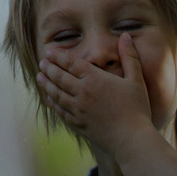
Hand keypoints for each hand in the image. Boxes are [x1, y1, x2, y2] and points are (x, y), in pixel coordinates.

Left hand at [37, 33, 153, 159]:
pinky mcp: (78, 124)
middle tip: (41, 63)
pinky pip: (60, 111)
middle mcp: (82, 92)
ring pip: (56, 93)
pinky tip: (49, 99)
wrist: (132, 140)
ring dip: (46, 84)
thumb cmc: (137, 108)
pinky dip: (52, 103)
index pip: (71, 63)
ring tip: (39, 77)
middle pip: (59, 77)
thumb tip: (125, 35)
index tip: (49, 52)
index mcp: (94, 79)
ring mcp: (78, 109)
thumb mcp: (136, 80)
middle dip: (49, 68)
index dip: (59, 56)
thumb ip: (130, 56)